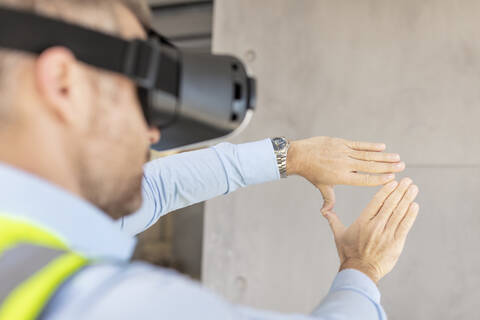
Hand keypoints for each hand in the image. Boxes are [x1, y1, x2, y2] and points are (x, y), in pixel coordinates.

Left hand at [286, 136, 404, 211]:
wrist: (299, 155)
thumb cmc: (311, 173)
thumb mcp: (322, 187)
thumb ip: (329, 199)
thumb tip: (326, 214)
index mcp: (341, 178)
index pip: (364, 180)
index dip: (379, 179)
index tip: (392, 179)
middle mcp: (344, 165)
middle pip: (369, 167)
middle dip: (387, 167)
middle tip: (402, 167)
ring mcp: (342, 152)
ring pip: (366, 155)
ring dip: (383, 156)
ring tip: (397, 158)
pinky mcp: (340, 142)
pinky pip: (358, 144)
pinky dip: (371, 146)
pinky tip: (383, 147)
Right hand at [323, 178, 418, 283]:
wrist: (359, 272)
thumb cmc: (348, 253)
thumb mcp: (338, 235)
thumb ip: (333, 220)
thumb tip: (324, 210)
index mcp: (362, 222)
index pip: (376, 202)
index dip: (386, 191)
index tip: (393, 181)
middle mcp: (375, 226)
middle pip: (390, 205)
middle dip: (399, 191)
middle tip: (407, 180)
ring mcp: (386, 235)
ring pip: (399, 213)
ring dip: (407, 199)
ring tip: (413, 188)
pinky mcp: (396, 244)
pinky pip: (404, 226)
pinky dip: (410, 215)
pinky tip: (415, 205)